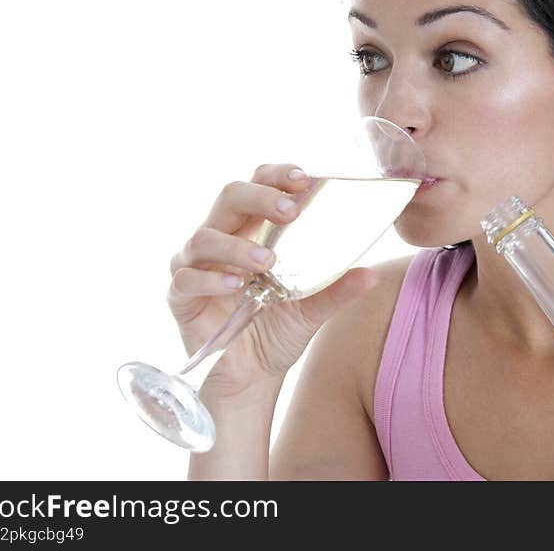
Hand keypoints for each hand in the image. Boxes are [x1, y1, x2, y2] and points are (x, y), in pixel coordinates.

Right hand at [167, 164, 379, 398]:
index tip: (304, 179)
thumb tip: (372, 275)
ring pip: (204, 236)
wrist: (254, 376)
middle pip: (230, 196)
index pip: (259, 183)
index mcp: (253, 228)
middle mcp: (221, 237)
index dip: (277, 175)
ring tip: (268, 262)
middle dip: (260, 197)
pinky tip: (236, 285)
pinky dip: (211, 279)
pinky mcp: (181, 295)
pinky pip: (186, 278)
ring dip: (237, 245)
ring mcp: (197, 264)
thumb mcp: (314, 308)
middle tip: (291, 211)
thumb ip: (338, 289)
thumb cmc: (278, 329)